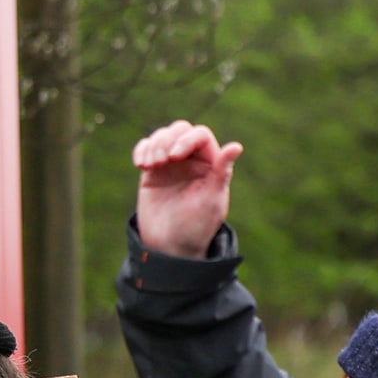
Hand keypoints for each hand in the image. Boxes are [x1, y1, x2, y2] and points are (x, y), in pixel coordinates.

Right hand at [132, 119, 242, 259]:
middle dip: (167, 140)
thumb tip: (237, 146)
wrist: (170, 247)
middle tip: (161, 161)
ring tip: (149, 165)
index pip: (200, 135)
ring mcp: (170, 165)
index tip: (175, 156)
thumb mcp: (212, 200)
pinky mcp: (151, 172)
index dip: (186, 140)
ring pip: (161, 136)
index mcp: (211, 164)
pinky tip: (141, 165)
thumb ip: (222, 171)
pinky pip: (145, 149)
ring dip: (153, 145)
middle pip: (180, 130)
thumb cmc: (196, 226)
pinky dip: (141, 150)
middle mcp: (191, 161)